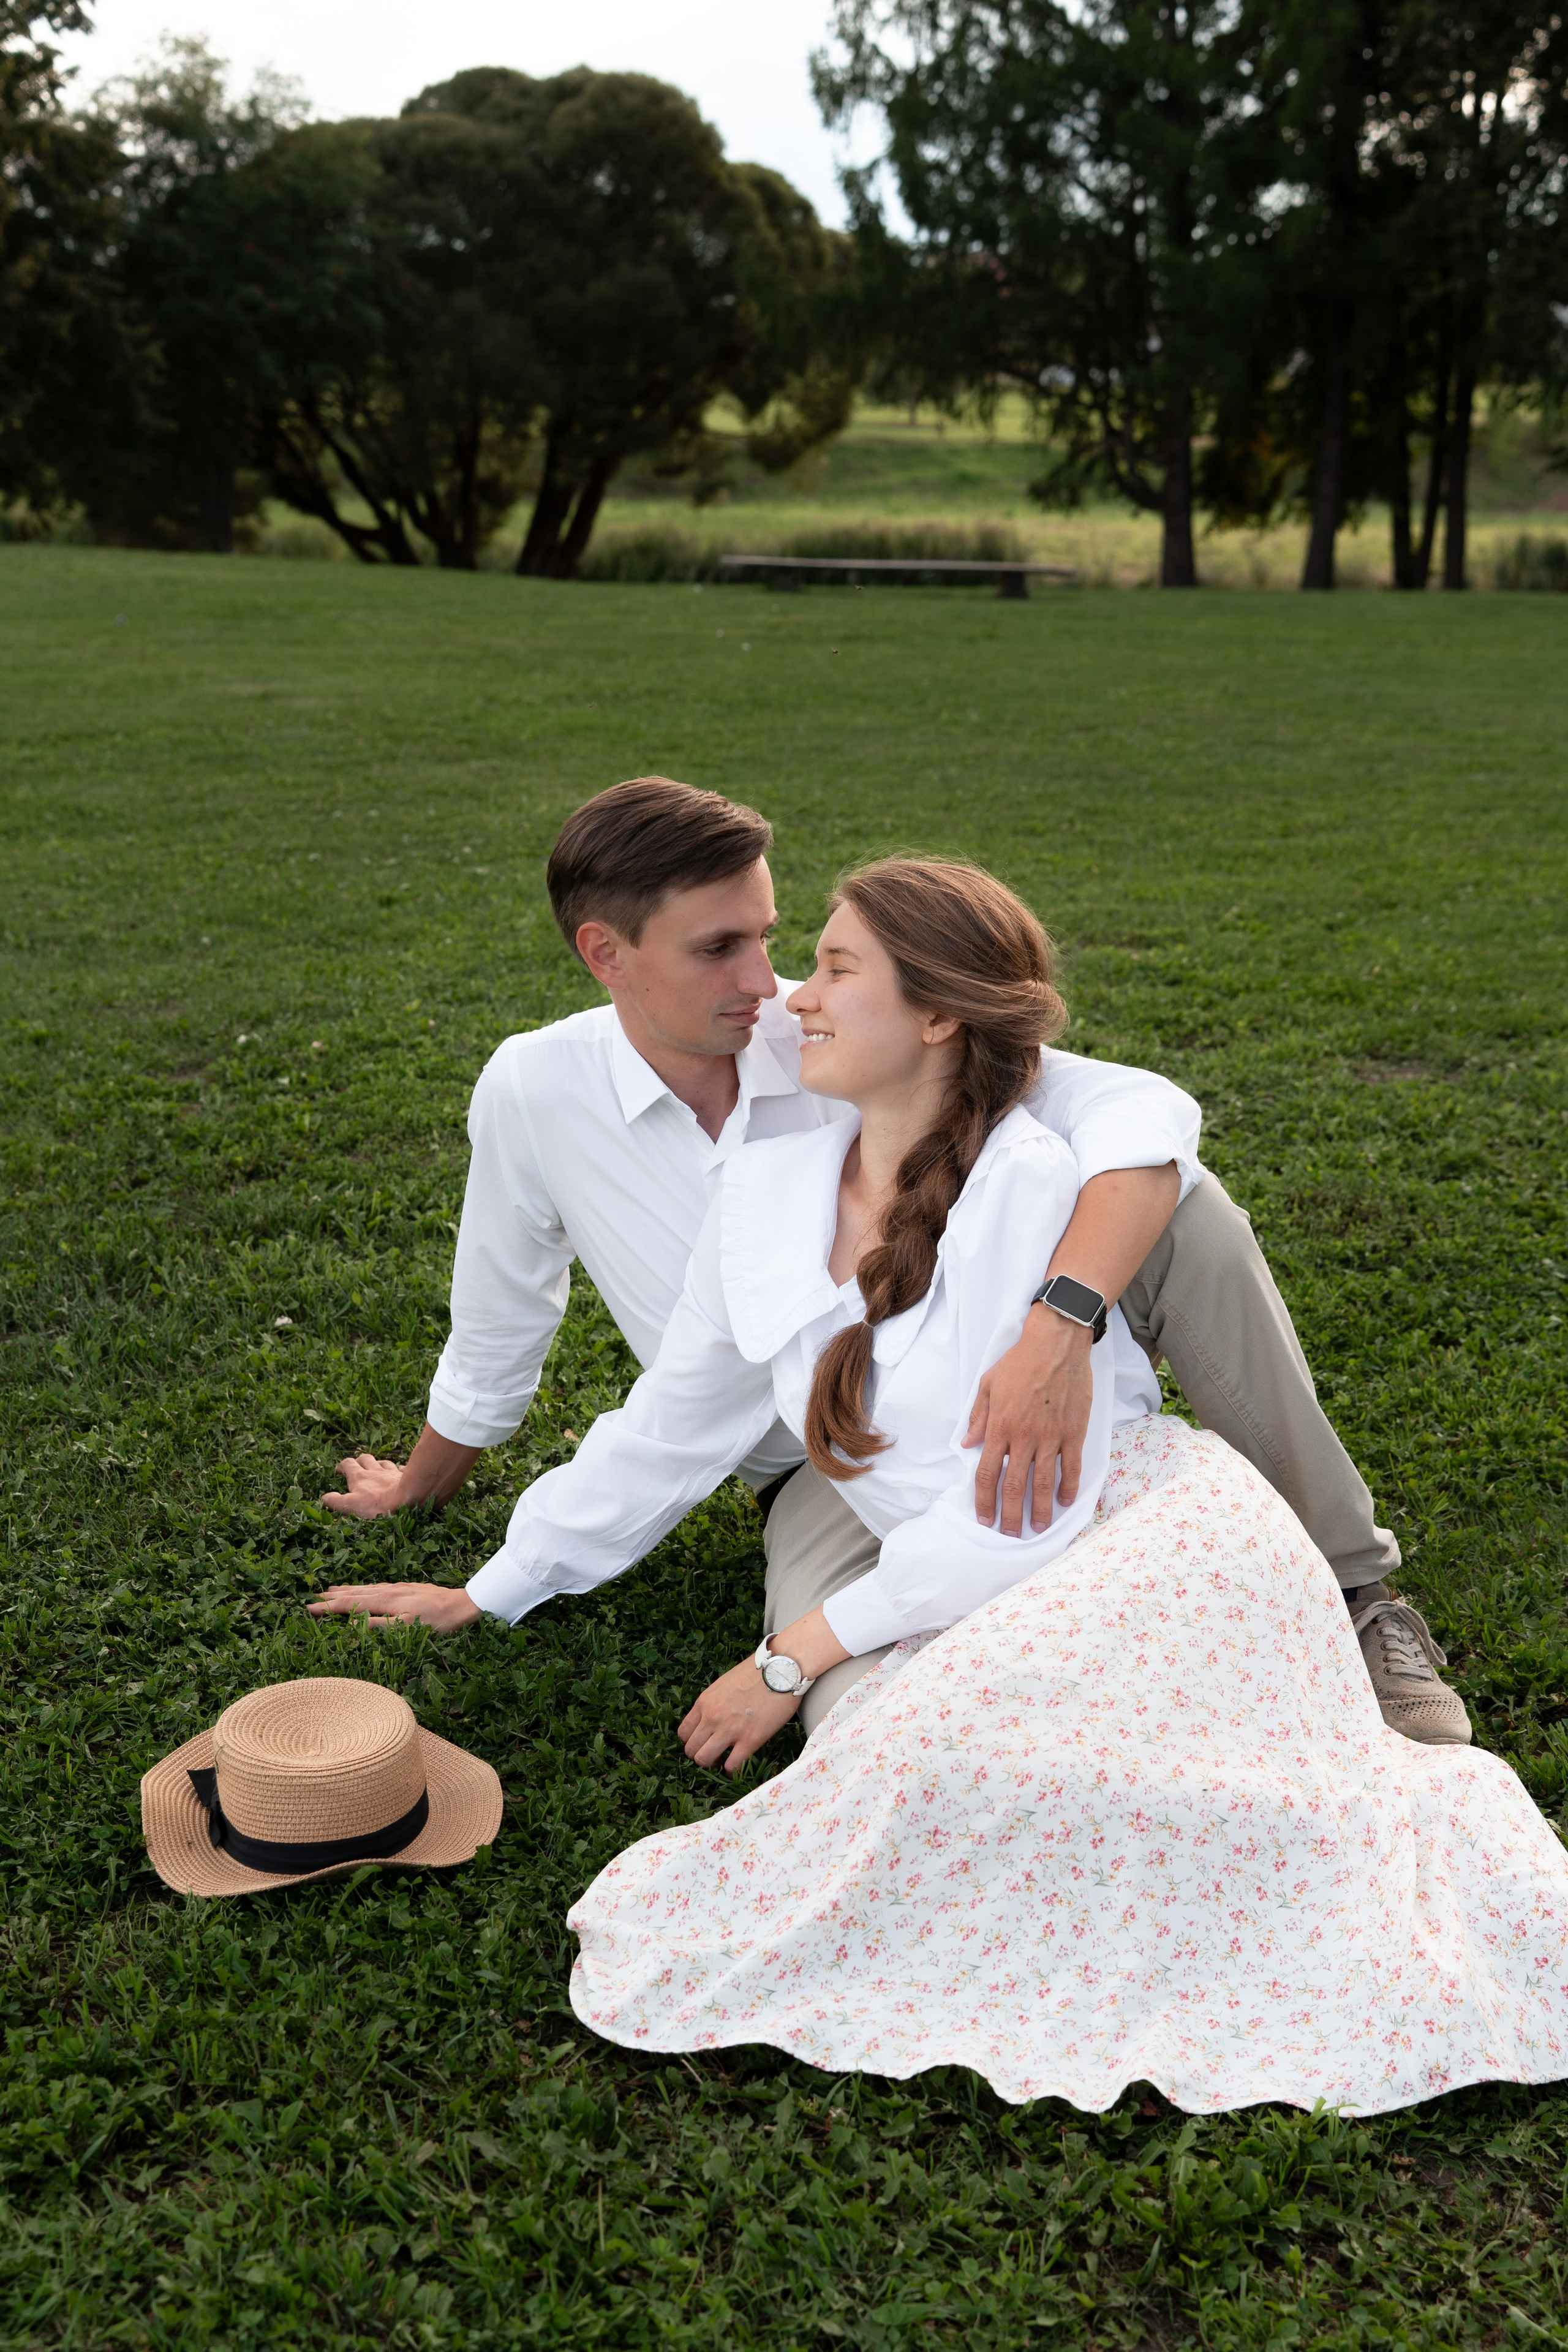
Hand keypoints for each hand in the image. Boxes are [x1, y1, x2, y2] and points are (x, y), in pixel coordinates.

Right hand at [307, 1582, 482, 1629]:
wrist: (460, 1604)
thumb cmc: (437, 1620)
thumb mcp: (408, 1627)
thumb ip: (380, 1625)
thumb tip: (353, 1625)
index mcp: (385, 1601)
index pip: (350, 1603)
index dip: (329, 1607)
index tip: (310, 1608)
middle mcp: (388, 1591)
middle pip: (354, 1593)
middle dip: (332, 1597)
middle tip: (312, 1599)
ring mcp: (396, 1588)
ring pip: (364, 1589)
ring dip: (345, 1590)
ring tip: (329, 1590)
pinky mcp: (404, 1588)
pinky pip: (376, 1587)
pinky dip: (363, 1588)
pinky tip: (363, 1589)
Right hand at [320, 1453, 408, 1518]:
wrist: (407, 1499)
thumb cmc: (377, 1504)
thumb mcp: (351, 1505)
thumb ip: (336, 1501)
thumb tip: (324, 1497)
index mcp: (359, 1477)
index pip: (347, 1464)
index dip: (342, 1466)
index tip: (339, 1470)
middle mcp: (375, 1470)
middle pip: (365, 1458)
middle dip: (359, 1460)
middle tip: (357, 1467)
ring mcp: (391, 1472)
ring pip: (383, 1462)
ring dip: (378, 1464)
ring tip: (377, 1468)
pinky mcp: (404, 1476)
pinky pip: (400, 1469)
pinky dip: (398, 1470)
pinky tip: (399, 1472)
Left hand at [678, 1656, 801, 1774]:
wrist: (781, 1670)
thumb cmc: (756, 1673)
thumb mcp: (724, 1684)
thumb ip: (714, 1703)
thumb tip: (712, 1718)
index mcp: (704, 1702)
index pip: (683, 1733)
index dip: (693, 1742)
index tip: (704, 1743)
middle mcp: (712, 1717)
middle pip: (691, 1750)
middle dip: (701, 1755)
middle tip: (715, 1753)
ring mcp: (729, 1729)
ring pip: (704, 1760)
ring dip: (713, 1764)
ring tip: (725, 1760)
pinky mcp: (750, 1739)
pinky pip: (732, 1766)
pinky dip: (733, 1770)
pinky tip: (739, 1764)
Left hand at [964, 1303, 1092, 1534]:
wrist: (1056, 1343)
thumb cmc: (1020, 1361)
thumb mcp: (988, 1385)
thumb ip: (978, 1418)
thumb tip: (967, 1446)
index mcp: (999, 1427)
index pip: (987, 1474)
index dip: (984, 1501)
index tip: (984, 1519)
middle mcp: (1024, 1437)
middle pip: (1014, 1486)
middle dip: (1010, 1515)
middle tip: (1010, 1535)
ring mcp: (1051, 1436)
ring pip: (1044, 1482)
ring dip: (1041, 1509)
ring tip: (1039, 1527)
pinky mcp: (1074, 1432)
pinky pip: (1072, 1466)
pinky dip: (1069, 1487)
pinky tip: (1066, 1502)